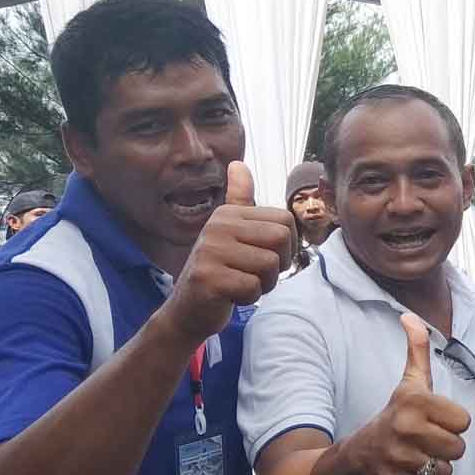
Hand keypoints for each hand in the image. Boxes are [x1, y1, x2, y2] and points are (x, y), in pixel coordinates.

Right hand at [161, 161, 297, 345]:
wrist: (189, 310)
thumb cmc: (221, 272)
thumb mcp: (231, 233)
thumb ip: (238, 200)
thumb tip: (238, 163)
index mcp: (228, 214)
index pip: (286, 221)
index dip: (285, 246)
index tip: (262, 256)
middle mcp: (217, 226)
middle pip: (281, 239)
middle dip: (276, 265)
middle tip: (252, 273)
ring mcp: (210, 251)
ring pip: (270, 265)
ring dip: (263, 284)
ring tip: (239, 284)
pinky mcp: (208, 278)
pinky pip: (254, 287)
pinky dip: (248, 297)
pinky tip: (229, 296)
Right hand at [342, 314, 471, 474]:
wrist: (359, 452)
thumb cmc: (395, 414)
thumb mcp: (409, 382)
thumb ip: (417, 350)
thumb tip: (410, 316)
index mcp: (415, 402)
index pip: (464, 422)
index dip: (453, 423)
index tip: (434, 419)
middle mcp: (405, 429)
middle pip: (458, 449)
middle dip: (446, 448)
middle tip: (427, 440)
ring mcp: (397, 458)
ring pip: (445, 471)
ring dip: (435, 467)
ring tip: (418, 456)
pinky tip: (409, 472)